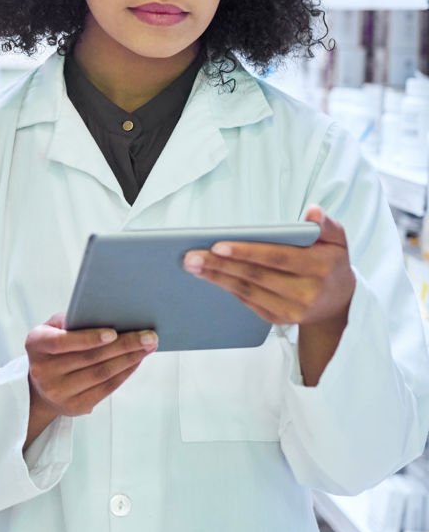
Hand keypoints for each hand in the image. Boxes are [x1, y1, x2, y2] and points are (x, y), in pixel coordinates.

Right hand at [24, 313, 156, 447]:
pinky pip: (106, 388)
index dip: (89, 338)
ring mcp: (59, 392)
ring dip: (129, 359)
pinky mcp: (75, 406)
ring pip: (102, 374)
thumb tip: (103, 315)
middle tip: (148, 336)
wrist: (40, 388)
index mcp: (36, 345)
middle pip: (90, 358)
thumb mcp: (51, 329)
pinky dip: (124, 373)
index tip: (114, 332)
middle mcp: (43, 371)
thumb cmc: (52, 348)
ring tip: (147, 347)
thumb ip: (70, 320)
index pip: (62, 342)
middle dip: (123, 346)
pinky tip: (136, 361)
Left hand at [183, 206, 355, 383]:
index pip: (277, 258)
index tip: (217, 246)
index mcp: (319, 268)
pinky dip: (227, 288)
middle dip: (220, 265)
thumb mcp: (337, 240)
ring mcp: (292, 310)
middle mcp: (306, 292)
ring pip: (247, 291)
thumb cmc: (331, 262)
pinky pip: (248, 302)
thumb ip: (327, 225)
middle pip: (255, 276)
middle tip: (190, 256)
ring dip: (217, 278)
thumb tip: (313, 212)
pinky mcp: (279, 320)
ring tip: (192, 265)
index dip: (246, 252)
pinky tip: (209, 276)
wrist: (341, 304)